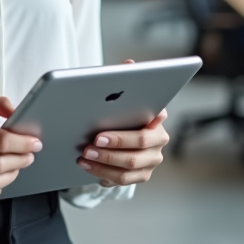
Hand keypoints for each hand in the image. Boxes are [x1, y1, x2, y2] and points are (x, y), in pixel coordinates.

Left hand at [76, 59, 169, 186]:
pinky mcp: (141, 175)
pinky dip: (102, 173)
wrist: (118, 139)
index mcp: (157, 118)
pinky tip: (87, 166)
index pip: (157, 116)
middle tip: (92, 142)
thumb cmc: (119, 113)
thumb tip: (129, 64)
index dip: (144, 120)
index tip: (113, 128)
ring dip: (104, 162)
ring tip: (84, 155)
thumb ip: (125, 79)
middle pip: (139, 145)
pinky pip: (122, 180)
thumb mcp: (121, 97)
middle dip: (115, 144)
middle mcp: (159, 140)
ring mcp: (151, 160)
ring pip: (129, 166)